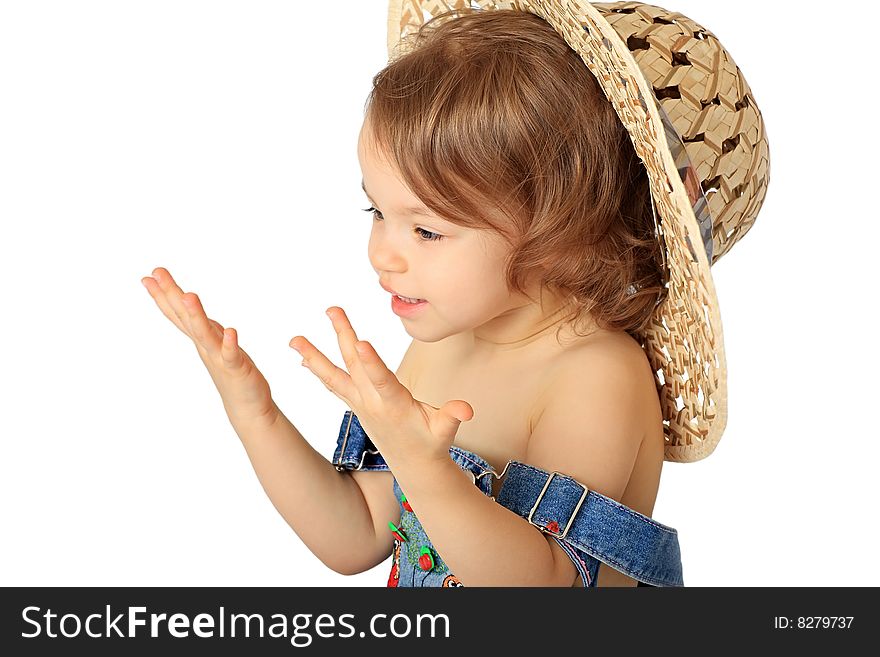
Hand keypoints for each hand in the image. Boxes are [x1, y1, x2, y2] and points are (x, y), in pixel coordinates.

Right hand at [141, 267, 277, 429]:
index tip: (149, 275)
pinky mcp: (237, 369)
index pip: (178, 314)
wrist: (246, 406)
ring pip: (204, 334)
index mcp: (201, 338)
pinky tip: (230, 331)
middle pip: (185, 318)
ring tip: (189, 295)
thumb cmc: (231, 372)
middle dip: (171, 294)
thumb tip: (188, 302)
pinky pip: (231, 355)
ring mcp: (219, 358)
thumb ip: (201, 324)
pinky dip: (229, 344)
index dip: (164, 295)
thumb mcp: (213, 343)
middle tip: (156, 273)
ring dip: (196, 315)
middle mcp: (205, 346)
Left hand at [290, 306, 473, 470]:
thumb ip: (452, 417)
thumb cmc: (431, 443)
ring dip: (314, 356)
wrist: (413, 466)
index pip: (382, 381)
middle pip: (354, 366)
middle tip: (331, 309)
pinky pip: (333, 385)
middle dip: (342, 336)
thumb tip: (467, 409)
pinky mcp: (356, 406)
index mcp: (394, 405)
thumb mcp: (444, 431)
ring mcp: (360, 404)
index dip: (372, 362)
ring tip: (294, 339)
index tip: (360, 342)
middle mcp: (371, 403)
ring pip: (335, 375)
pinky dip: (318, 371)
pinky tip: (303, 358)